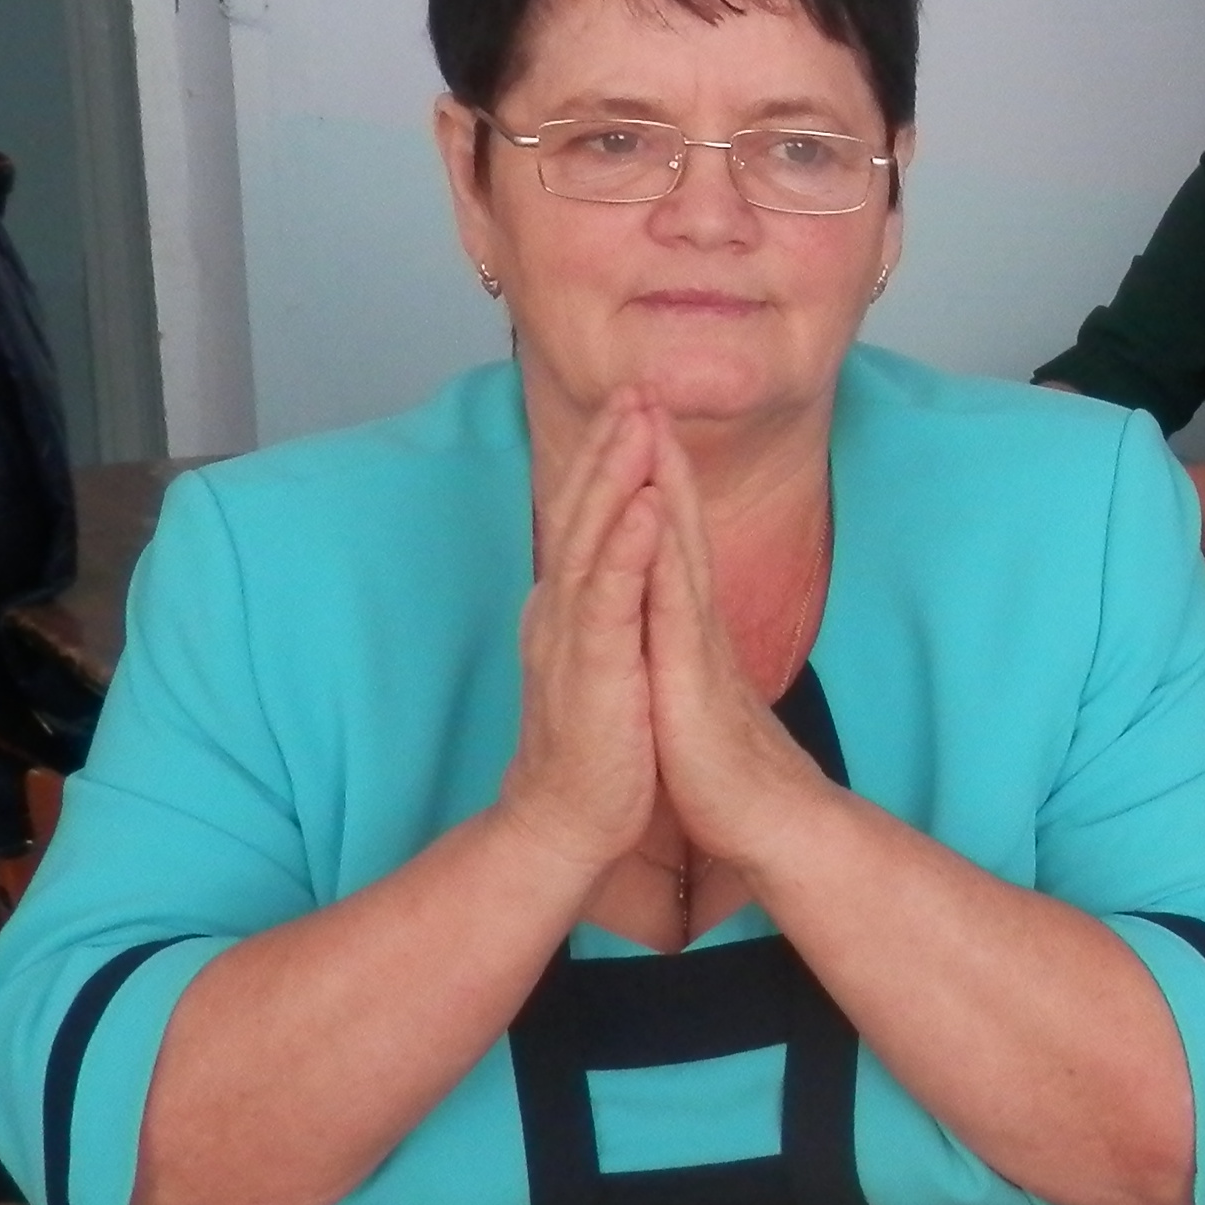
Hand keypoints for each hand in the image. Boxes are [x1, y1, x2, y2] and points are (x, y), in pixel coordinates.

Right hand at [487, 397, 672, 886]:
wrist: (569, 821)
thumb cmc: (599, 746)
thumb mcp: (610, 660)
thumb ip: (614, 612)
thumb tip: (630, 574)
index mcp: (571, 606)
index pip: (589, 518)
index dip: (609, 459)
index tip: (635, 405)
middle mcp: (562, 608)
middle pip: (584, 510)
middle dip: (610, 445)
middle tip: (635, 383)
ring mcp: (571, 635)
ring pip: (591, 538)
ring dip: (615, 475)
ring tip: (637, 420)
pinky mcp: (591, 669)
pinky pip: (608, 597)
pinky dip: (624, 547)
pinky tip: (642, 504)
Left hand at [640, 422, 833, 881]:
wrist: (767, 823)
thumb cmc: (728, 769)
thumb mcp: (693, 694)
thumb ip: (685, 652)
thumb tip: (674, 628)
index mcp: (690, 629)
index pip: (672, 538)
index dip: (658, 477)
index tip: (638, 421)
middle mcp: (697, 624)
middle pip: (678, 523)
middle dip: (659, 454)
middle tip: (643, 388)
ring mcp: (699, 646)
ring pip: (678, 548)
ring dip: (665, 483)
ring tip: (649, 425)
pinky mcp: (693, 678)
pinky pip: (673, 605)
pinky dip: (662, 553)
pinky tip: (653, 512)